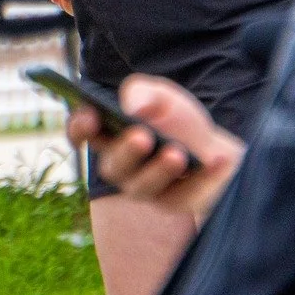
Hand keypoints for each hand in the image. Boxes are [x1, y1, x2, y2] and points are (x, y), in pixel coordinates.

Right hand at [68, 75, 244, 219]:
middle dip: (127, 152)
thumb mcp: (161, 95)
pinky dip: (200, 180)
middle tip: (143, 136)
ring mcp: (145, 187)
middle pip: (113, 166)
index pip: (82, 134)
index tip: (91, 116)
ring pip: (142, 187)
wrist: (211, 143)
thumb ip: (143, 93)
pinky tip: (214, 161)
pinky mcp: (174, 202)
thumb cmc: (176, 118)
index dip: (80, 128)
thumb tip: (134, 107)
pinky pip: (183, 196)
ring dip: (159, 170)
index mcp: (109, 136)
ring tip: (176, 154)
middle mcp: (121, 166)